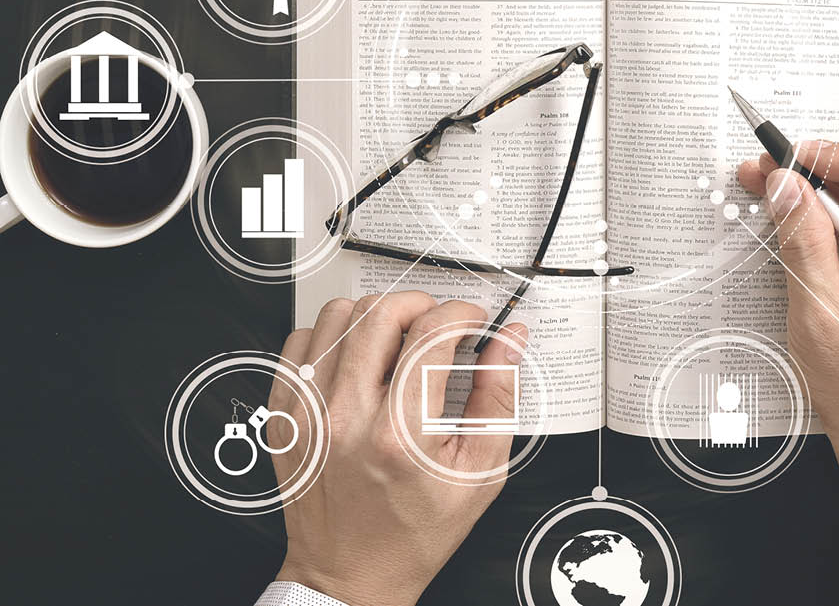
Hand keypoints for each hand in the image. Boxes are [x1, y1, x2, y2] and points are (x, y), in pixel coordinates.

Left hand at [267, 292, 526, 605]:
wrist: (350, 577)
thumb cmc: (414, 531)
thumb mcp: (479, 472)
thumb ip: (499, 397)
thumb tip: (510, 339)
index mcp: (401, 434)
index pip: (432, 334)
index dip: (462, 313)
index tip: (473, 320)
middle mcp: (347, 418)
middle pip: (382, 313)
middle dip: (421, 303)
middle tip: (437, 323)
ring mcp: (308, 415)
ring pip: (338, 316)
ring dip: (376, 314)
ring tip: (397, 338)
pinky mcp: (284, 416)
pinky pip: (300, 341)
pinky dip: (332, 335)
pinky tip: (355, 356)